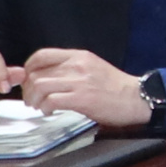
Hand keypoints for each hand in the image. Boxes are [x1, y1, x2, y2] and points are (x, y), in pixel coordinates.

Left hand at [17, 47, 153, 127]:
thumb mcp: (92, 68)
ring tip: (39, 106)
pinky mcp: (82, 98)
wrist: (137, 97)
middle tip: (32, 99)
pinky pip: (51, 101)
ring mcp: (79, 81)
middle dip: (28, 89)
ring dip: (33, 99)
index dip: (28, 68)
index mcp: (78, 56)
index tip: (28, 80)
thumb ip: (70, 69)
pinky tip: (50, 111)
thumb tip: (45, 77)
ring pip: (40, 86)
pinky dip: (45, 107)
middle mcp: (76, 65)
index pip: (41, 55)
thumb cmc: (115, 87)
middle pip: (37, 73)